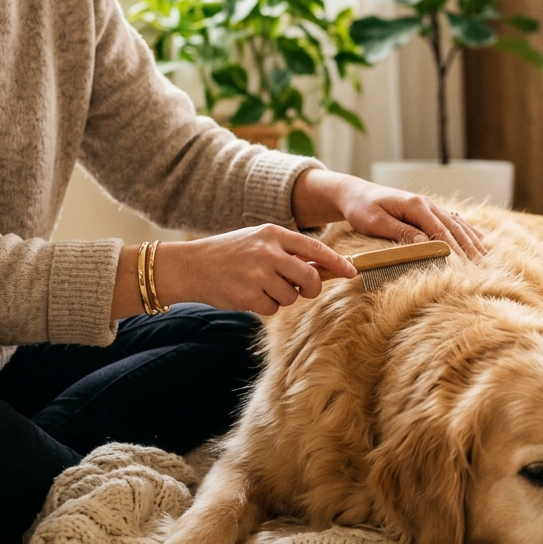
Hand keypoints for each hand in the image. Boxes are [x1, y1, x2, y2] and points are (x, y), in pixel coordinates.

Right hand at [111, 225, 357, 319]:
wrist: (190, 266)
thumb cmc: (229, 254)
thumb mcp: (259, 241)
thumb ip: (287, 251)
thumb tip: (321, 268)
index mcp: (274, 234)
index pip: (316, 248)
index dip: (337, 262)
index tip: (352, 272)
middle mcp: (269, 252)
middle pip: (310, 278)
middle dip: (310, 288)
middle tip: (300, 289)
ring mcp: (259, 274)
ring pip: (292, 296)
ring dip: (281, 297)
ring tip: (260, 286)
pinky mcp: (249, 295)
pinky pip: (273, 309)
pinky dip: (264, 306)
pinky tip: (248, 295)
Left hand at [292, 169, 486, 259]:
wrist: (355, 193)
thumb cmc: (361, 209)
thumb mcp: (376, 222)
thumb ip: (401, 232)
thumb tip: (426, 243)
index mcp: (415, 205)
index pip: (440, 230)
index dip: (453, 248)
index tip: (464, 265)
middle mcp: (426, 203)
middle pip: (453, 227)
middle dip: (468, 246)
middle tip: (481, 266)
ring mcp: (428, 205)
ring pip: (456, 223)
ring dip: (471, 239)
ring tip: (485, 256)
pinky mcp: (426, 210)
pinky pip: (452, 220)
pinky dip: (466, 230)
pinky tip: (479, 239)